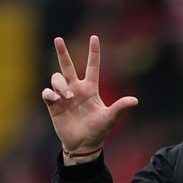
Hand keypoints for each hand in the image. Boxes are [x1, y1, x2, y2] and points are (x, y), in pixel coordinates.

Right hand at [42, 35, 137, 161]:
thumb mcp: (110, 118)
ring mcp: (63, 96)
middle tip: (58, 39)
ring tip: (66, 97)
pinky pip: (47, 92)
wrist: (83, 145)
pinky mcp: (53, 105)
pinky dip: (50, 93)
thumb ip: (119, 107)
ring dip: (60, 84)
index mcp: (90, 89)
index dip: (94, 53)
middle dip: (62, 52)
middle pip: (67, 66)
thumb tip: (135, 100)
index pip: (92, 66)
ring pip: (57, 78)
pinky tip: (56, 99)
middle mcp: (76, 89)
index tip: (94, 37)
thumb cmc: (98, 130)